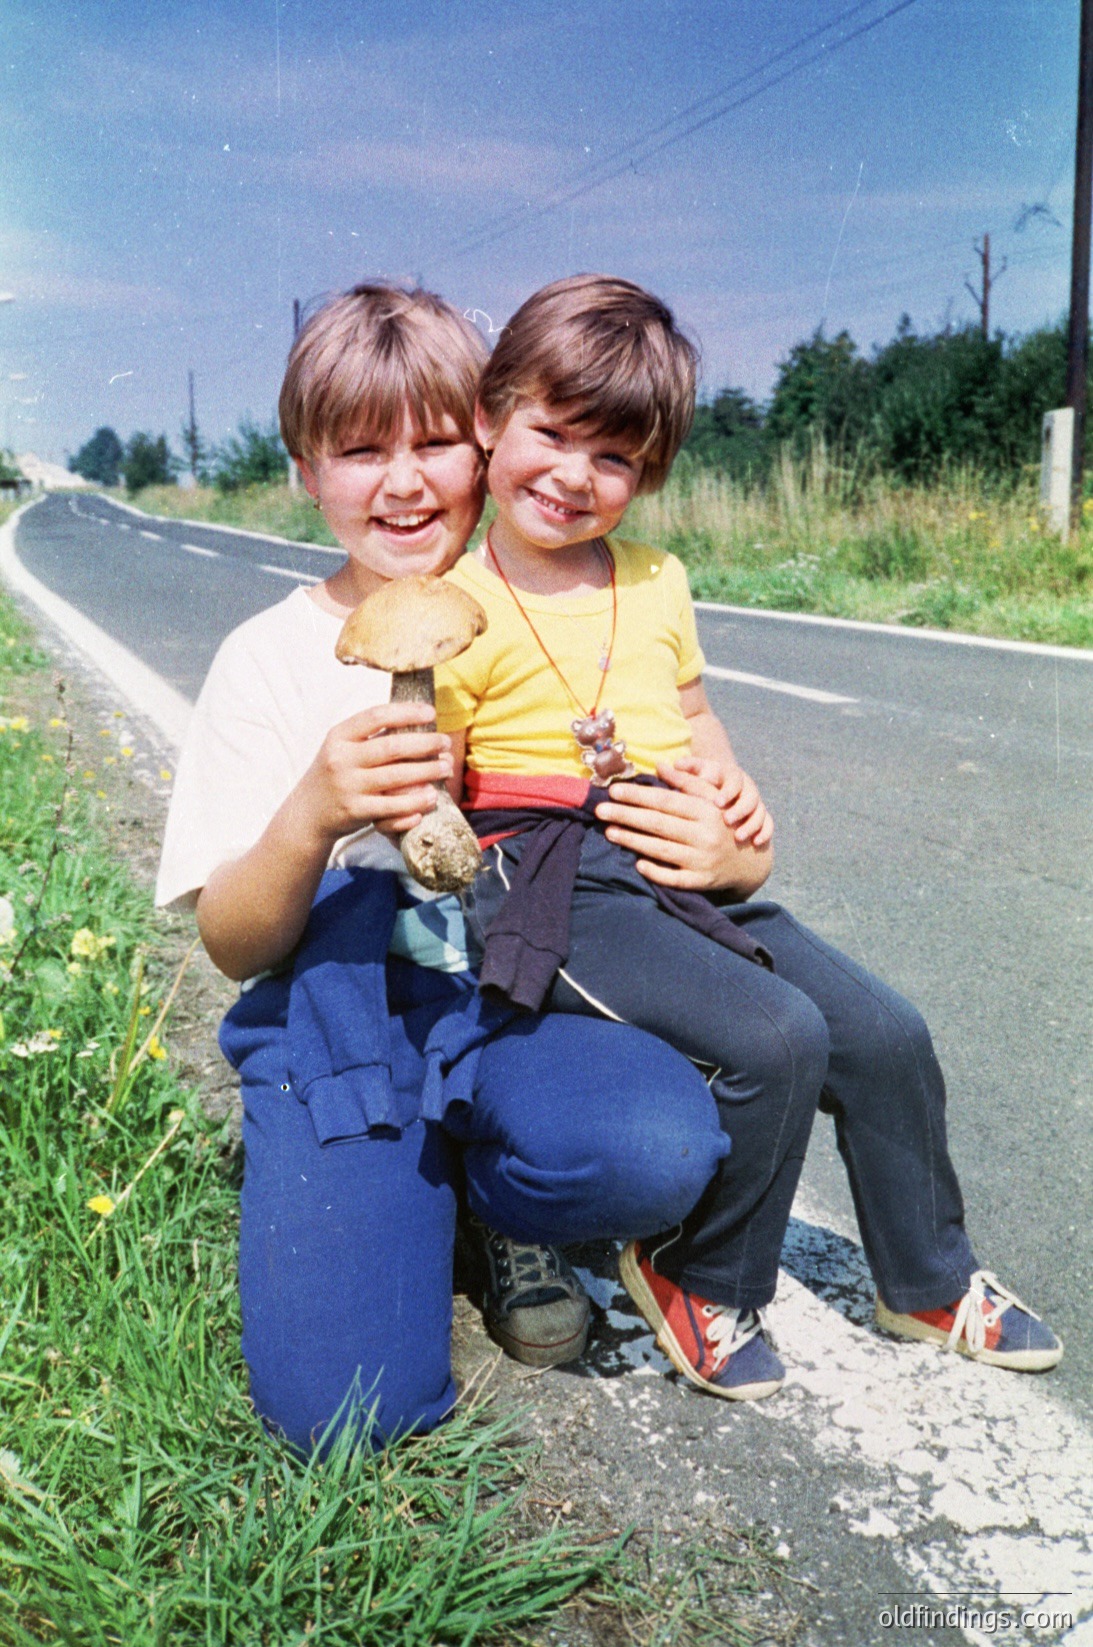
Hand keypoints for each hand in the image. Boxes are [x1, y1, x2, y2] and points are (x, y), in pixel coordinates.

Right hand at [297, 702, 452, 844]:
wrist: (307, 812)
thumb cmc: (335, 773)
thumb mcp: (343, 748)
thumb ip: (371, 735)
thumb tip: (416, 717)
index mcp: (339, 736)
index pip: (376, 716)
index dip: (406, 713)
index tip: (431, 713)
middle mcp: (341, 759)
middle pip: (392, 747)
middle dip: (425, 744)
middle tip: (446, 743)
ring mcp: (348, 786)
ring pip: (396, 778)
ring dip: (427, 772)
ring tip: (446, 769)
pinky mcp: (355, 811)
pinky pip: (391, 808)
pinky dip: (414, 804)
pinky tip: (430, 798)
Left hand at [594, 763, 771, 892]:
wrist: (749, 861)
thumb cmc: (722, 822)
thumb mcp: (711, 798)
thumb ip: (686, 781)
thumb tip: (659, 765)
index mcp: (707, 810)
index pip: (666, 801)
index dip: (638, 795)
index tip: (613, 791)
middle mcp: (705, 835)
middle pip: (659, 824)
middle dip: (627, 816)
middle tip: (600, 810)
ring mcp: (703, 860)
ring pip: (662, 850)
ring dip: (633, 841)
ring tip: (609, 831)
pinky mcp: (701, 881)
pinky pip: (674, 878)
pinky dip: (655, 871)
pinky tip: (636, 862)